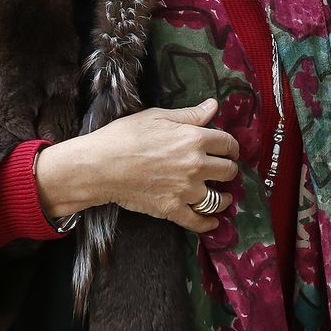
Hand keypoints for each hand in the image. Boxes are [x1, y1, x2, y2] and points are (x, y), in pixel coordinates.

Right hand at [34, 99, 238, 233]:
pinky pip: (198, 221)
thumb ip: (189, 115)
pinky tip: (213, 222)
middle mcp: (196, 165)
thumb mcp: (157, 117)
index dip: (231, 147)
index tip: (229, 150)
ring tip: (224, 196)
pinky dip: (208, 223)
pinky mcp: (172, 208)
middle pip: (228, 170)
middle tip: (224, 171)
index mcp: (194, 139)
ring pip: (218, 198)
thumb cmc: (124, 136)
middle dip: (229, 169)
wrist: (99, 166)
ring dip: (224, 197)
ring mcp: (186, 190)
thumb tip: (213, 106)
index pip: (227, 144)